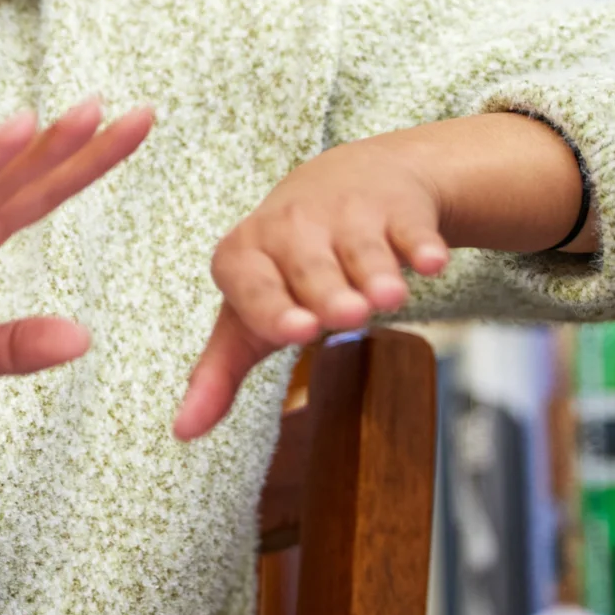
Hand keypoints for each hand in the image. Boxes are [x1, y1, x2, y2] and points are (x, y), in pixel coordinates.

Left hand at [175, 112, 583, 439]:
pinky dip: (421, 245)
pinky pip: (409, 229)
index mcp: (244, 255)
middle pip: (311, 268)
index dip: (273, 307)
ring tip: (389, 298)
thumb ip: (217, 373)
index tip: (297, 330)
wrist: (344, 182)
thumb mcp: (246, 314)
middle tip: (348, 315)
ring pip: (362, 249)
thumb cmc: (285, 266)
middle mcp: (290, 227)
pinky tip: (432, 261)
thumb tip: (182, 432)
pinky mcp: (397, 208)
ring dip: (376, 273)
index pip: (253, 285)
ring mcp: (346, 213)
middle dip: (330, 292)